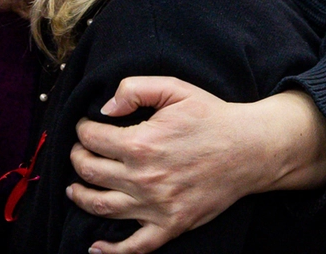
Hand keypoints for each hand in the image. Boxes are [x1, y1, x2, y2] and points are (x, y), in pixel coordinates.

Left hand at [66, 77, 325, 253]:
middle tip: (79, 152)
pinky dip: (112, 250)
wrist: (251, 149)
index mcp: (141, 143)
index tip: (85, 127)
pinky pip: (136, 246)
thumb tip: (105, 108)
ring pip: (101, 206)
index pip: (91, 139)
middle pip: (89, 171)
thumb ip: (134, 89)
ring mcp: (156, 205)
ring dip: (80, 196)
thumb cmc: (212, 117)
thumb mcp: (173, 88)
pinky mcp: (172, 225)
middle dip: (77, 158)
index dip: (82, 130)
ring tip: (74, 187)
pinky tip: (96, 246)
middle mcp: (144, 178)